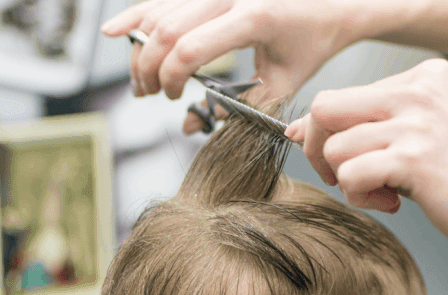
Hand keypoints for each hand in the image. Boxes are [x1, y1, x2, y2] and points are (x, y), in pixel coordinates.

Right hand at [101, 0, 370, 132]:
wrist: (331, 1)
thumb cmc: (310, 44)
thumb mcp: (283, 83)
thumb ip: (239, 109)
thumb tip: (190, 128)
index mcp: (253, 17)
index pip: (190, 49)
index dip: (171, 79)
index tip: (174, 99)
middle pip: (165, 29)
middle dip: (147, 67)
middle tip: (148, 94)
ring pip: (159, 12)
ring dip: (140, 47)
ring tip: (140, 79)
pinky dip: (138, 15)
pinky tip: (115, 32)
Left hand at [285, 58, 447, 256]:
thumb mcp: (426, 133)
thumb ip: (373, 124)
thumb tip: (299, 129)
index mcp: (424, 77)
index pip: (344, 94)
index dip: (331, 133)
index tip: (343, 159)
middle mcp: (418, 90)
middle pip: (326, 107)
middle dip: (320, 150)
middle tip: (343, 177)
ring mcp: (416, 122)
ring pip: (335, 146)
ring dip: (346, 180)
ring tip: (380, 193)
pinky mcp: (413, 159)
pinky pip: (350, 174)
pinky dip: (359, 197)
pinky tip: (390, 204)